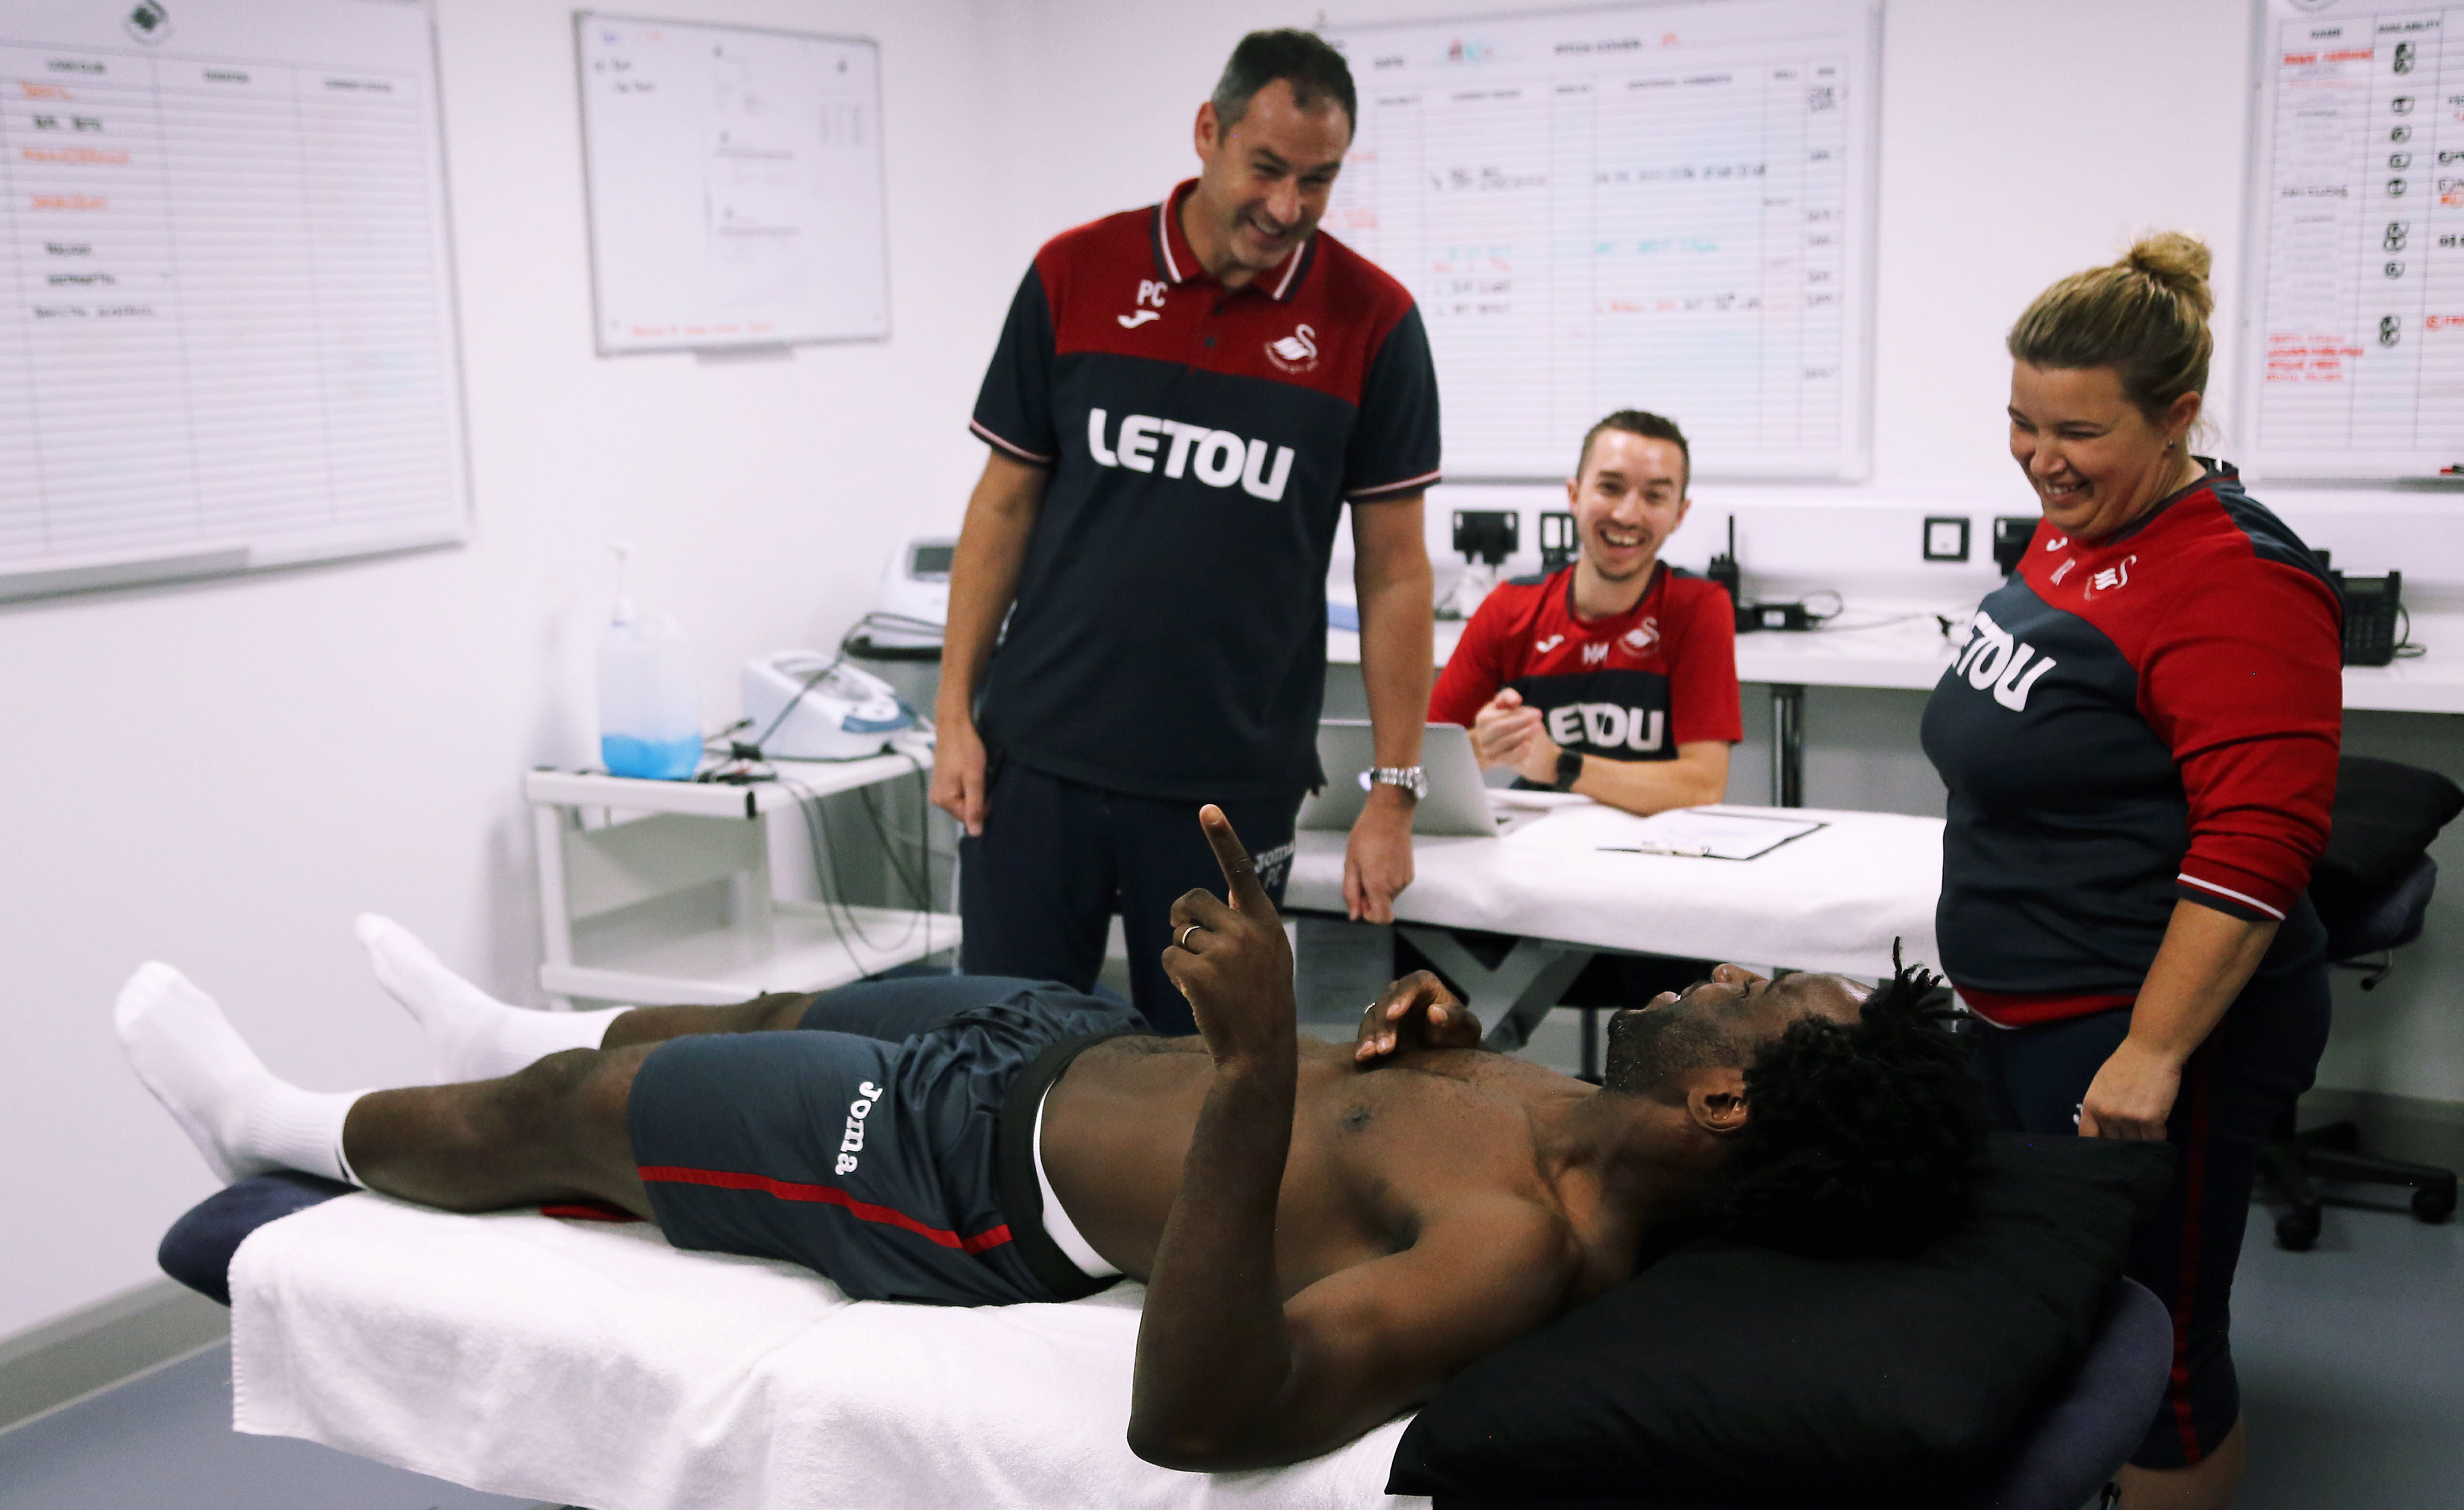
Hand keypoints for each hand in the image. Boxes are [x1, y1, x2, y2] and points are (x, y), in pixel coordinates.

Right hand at [929, 711, 988, 835]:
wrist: (954, 726)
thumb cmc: (966, 750)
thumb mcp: (975, 779)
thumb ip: (975, 807)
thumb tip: (975, 833)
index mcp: (944, 800)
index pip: (970, 818)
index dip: (984, 806)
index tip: (990, 789)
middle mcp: (937, 798)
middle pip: (965, 811)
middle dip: (978, 800)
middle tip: (985, 779)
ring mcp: (939, 789)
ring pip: (964, 801)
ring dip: (975, 792)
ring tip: (978, 774)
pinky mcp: (942, 781)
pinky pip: (959, 792)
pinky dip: (969, 786)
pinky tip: (972, 773)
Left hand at [1162, 806, 1296, 1070]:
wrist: (1260, 1051)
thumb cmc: (1261, 1003)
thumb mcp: (1269, 956)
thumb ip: (1247, 925)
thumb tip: (1213, 899)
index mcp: (1266, 923)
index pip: (1241, 871)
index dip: (1223, 838)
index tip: (1208, 809)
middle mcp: (1247, 931)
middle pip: (1193, 901)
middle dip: (1182, 918)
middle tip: (1189, 940)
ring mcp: (1224, 951)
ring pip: (1179, 934)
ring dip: (1182, 955)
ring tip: (1207, 982)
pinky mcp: (1200, 973)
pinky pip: (1169, 957)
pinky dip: (1175, 974)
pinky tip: (1197, 993)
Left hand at [1343, 785, 1414, 922]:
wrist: (1389, 813)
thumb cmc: (1367, 834)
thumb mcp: (1351, 863)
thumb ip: (1351, 892)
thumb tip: (1354, 915)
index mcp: (1379, 885)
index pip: (1382, 919)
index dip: (1369, 916)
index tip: (1360, 901)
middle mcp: (1396, 886)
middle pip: (1383, 906)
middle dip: (1370, 898)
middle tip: (1360, 874)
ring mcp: (1405, 879)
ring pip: (1389, 895)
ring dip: (1378, 887)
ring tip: (1370, 863)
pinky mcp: (1410, 871)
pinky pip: (1396, 885)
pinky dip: (1387, 879)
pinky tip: (1380, 860)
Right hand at [1354, 970, 1480, 1062]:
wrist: (1450, 1052)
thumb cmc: (1461, 1034)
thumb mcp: (1467, 1027)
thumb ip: (1454, 1018)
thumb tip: (1434, 1012)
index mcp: (1426, 985)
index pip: (1413, 983)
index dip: (1402, 996)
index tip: (1395, 1014)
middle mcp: (1403, 993)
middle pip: (1388, 1000)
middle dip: (1384, 1023)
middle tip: (1386, 1047)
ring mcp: (1388, 1009)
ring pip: (1373, 1016)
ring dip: (1371, 1034)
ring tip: (1370, 1053)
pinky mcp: (1379, 1027)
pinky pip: (1367, 1031)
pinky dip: (1363, 1043)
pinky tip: (1361, 1056)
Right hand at [1469, 689, 1544, 771]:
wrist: (1509, 740)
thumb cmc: (1508, 718)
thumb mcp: (1507, 703)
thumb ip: (1509, 696)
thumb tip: (1516, 700)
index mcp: (1482, 718)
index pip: (1500, 717)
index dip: (1519, 715)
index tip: (1537, 713)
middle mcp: (1481, 734)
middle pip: (1502, 728)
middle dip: (1521, 723)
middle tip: (1539, 722)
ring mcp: (1487, 749)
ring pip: (1506, 743)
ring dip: (1523, 735)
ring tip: (1537, 729)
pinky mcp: (1494, 761)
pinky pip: (1507, 758)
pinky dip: (1519, 752)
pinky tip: (1529, 745)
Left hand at [2077, 1037, 2181, 1140]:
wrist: (2152, 1049)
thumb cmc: (2127, 1063)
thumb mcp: (2101, 1084)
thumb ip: (2099, 1107)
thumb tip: (2101, 1130)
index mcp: (2092, 1105)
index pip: (2088, 1137)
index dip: (2098, 1146)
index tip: (2106, 1149)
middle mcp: (2107, 1114)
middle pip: (2114, 1143)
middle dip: (2123, 1142)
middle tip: (2132, 1137)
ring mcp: (2129, 1118)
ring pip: (2135, 1144)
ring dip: (2142, 1140)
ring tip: (2147, 1128)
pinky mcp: (2151, 1120)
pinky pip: (2154, 1139)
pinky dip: (2158, 1135)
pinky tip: (2159, 1124)